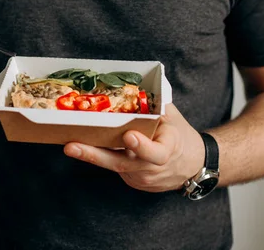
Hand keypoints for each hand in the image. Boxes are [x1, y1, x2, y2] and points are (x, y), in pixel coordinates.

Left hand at [64, 103, 205, 192]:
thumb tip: (141, 82)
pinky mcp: (133, 182)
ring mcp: (142, 178)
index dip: (142, 147)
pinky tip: (84, 147)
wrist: (193, 165)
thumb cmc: (180, 135)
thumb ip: (157, 104)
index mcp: (169, 149)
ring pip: (115, 167)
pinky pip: (116, 169)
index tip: (128, 136)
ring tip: (70, 145)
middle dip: (95, 155)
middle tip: (72, 146)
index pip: (156, 153)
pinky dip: (101, 157)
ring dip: (92, 156)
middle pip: (123, 163)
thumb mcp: (173, 117)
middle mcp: (153, 168)